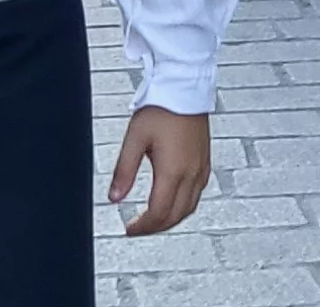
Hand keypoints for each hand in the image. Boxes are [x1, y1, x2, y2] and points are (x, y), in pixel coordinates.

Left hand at [110, 107, 209, 235]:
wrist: (184, 89)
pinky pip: (197, 195)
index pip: (158, 213)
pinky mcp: (205, 163)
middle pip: (175, 216)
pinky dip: (183, 207)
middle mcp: (191, 174)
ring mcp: (201, 169)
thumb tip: (114, 197)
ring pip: (189, 209)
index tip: (129, 229)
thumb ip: (123, 171)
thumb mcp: (134, 139)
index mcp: (173, 171)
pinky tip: (172, 201)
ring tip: (152, 219)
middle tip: (138, 228)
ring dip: (170, 219)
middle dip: (155, 227)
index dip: (143, 227)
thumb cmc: (161, 108)